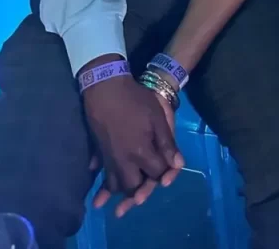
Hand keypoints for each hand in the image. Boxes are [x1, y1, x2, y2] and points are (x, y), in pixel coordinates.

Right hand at [83, 75, 183, 215]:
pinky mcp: (99, 153)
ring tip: (129, 189)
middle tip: (147, 183)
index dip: (164, 172)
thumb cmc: (136, 100)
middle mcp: (123, 161)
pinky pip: (102, 174)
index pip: (155, 174)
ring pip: (115, 185)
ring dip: (123, 188)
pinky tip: (106, 185)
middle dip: (141, 188)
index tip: (167, 166)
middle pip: (133, 186)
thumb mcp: (157, 118)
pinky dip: (105, 181)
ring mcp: (109, 158)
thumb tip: (178, 165)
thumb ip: (167, 144)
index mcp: (140, 153)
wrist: (106, 88)